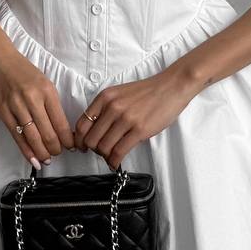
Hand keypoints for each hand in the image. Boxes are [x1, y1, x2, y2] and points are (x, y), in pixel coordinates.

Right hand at [0, 40, 74, 167]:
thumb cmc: (23, 71)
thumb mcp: (44, 82)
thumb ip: (51, 104)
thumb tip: (61, 128)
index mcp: (47, 91)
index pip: (61, 122)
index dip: (68, 139)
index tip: (71, 147)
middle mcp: (33, 99)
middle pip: (48, 133)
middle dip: (56, 148)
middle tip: (58, 153)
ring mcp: (17, 106)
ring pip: (33, 137)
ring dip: (42, 152)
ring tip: (47, 159)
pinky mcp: (3, 112)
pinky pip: (17, 136)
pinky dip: (26, 150)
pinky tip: (33, 159)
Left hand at [73, 65, 204, 169]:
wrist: (171, 87)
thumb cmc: (147, 92)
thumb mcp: (120, 93)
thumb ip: (105, 108)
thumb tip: (94, 131)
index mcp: (105, 98)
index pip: (82, 124)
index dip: (79, 140)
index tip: (83, 147)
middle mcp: (112, 107)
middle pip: (91, 139)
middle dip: (94, 150)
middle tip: (101, 152)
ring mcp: (126, 119)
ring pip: (103, 147)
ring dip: (105, 156)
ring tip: (111, 156)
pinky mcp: (139, 130)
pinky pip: (119, 152)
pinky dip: (114, 161)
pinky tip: (116, 162)